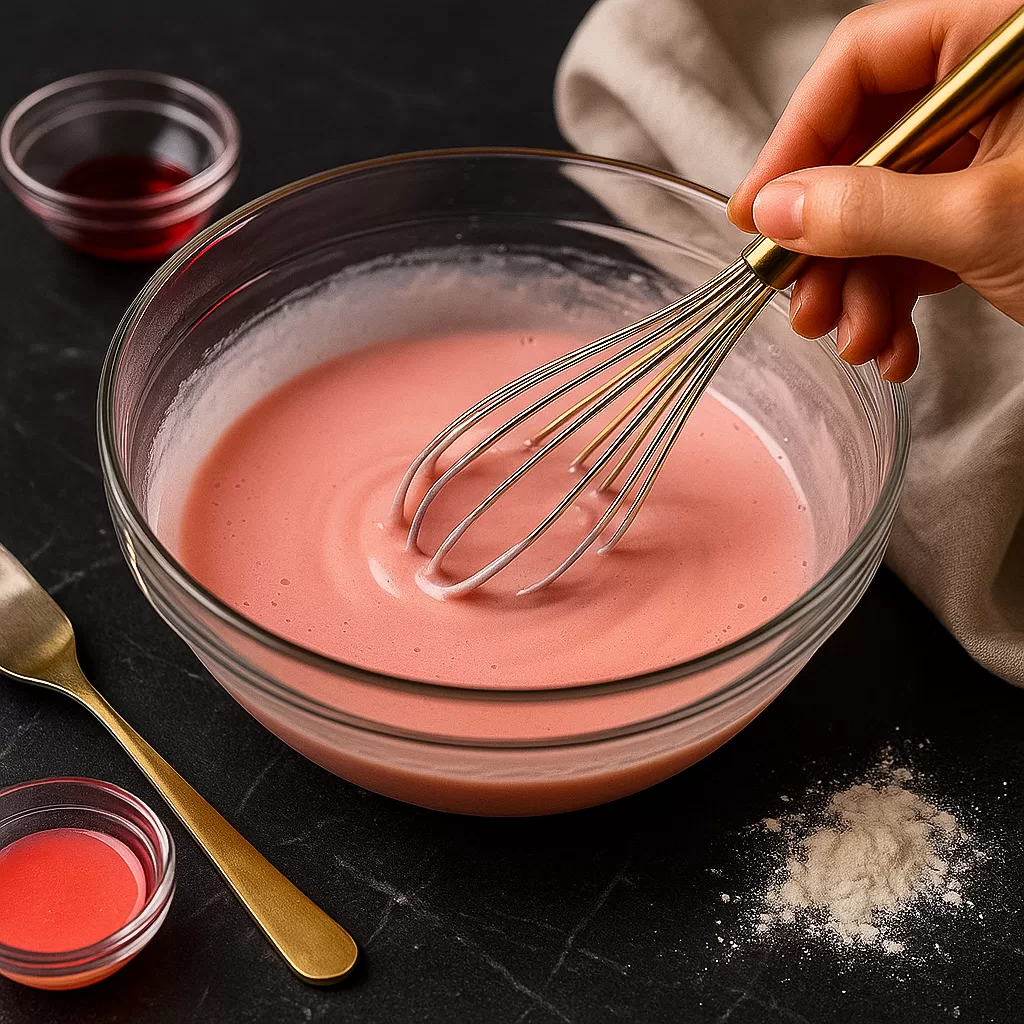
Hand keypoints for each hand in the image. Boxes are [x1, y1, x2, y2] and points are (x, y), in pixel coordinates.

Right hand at [727, 0, 1023, 381]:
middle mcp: (995, 92)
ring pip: (885, 208)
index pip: (866, 60)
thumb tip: (777, 212)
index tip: (760, 210)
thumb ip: (868, 210)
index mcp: (1005, 45)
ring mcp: (994, 155)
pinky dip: (897, 300)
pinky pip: (919, 244)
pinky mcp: (993, 211)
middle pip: (866, 147)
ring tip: (855, 341)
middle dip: (827, 240)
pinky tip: (892, 346)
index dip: (798, 135)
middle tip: (800, 300)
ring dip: (858, 287)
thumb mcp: (983, 219)